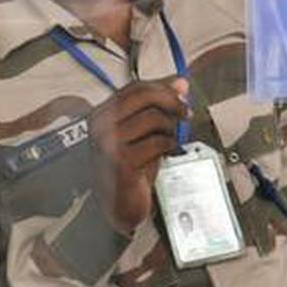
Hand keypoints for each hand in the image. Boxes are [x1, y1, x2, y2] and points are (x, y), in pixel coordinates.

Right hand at [87, 78, 189, 235]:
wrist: (119, 205)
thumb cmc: (130, 168)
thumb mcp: (143, 132)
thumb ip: (158, 106)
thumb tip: (180, 82)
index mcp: (101, 114)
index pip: (135, 87)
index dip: (164, 87)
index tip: (182, 93)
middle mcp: (100, 125)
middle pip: (145, 96)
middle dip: (172, 102)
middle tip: (186, 113)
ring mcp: (109, 143)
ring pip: (154, 118)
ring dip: (170, 128)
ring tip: (169, 140)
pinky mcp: (122, 161)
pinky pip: (157, 142)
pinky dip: (168, 145)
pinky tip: (166, 153)